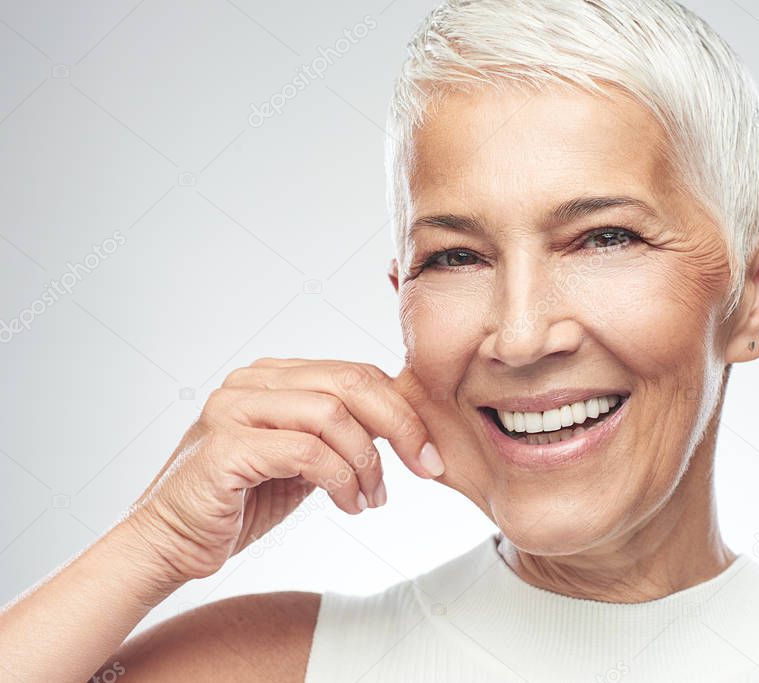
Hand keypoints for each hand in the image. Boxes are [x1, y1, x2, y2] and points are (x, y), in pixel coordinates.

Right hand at [124, 358, 442, 583]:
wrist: (168, 544)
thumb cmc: (238, 504)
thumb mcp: (302, 462)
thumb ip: (339, 435)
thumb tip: (405, 427)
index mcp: (272, 377)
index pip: (355, 374)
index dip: (402, 410)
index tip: (429, 452)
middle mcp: (251, 383)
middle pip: (350, 383)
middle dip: (401, 426)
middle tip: (426, 466)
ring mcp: (234, 409)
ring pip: (332, 414)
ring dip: (368, 462)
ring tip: (372, 499)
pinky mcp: (225, 446)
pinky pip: (306, 451)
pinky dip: (340, 479)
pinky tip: (349, 505)